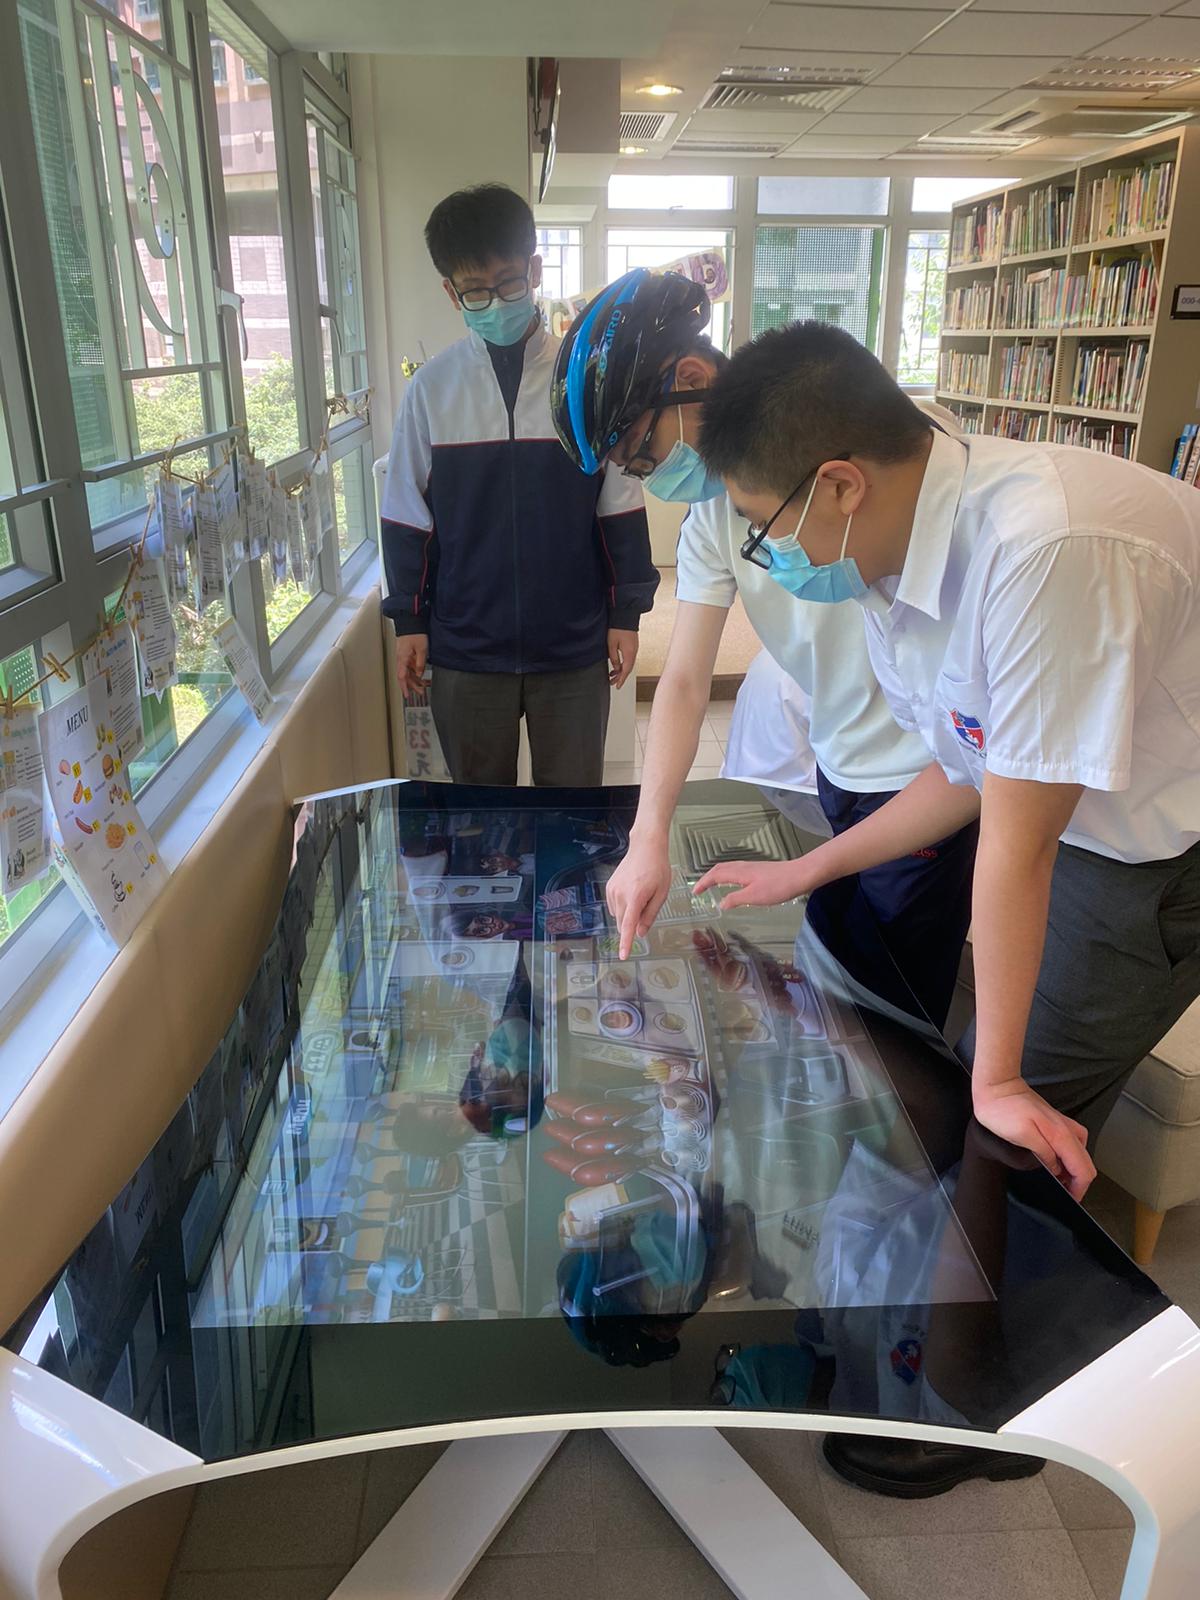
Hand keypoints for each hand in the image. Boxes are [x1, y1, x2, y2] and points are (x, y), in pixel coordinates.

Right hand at [395, 634, 427, 695]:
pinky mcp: (407, 654)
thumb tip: (420, 674)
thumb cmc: (415, 633)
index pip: (402, 677)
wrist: (411, 622)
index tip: (407, 696)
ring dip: (416, 680)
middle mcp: (401, 659)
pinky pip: (411, 666)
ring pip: (408, 672)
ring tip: (424, 686)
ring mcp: (404, 657)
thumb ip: (421, 663)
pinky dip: (416, 672)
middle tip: (421, 692)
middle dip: (413, 686)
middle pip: (405, 677)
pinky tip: (422, 676)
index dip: (404, 688)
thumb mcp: (422, 649)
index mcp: (402, 659)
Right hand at [606, 841, 672, 958]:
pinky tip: (632, 895)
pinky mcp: (609, 887)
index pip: (628, 926)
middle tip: (647, 909)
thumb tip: (641, 932)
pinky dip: (622, 908)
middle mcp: (620, 895)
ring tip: (641, 897)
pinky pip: (614, 907)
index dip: (626, 943)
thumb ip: (650, 915)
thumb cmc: (657, 868)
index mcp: (636, 898)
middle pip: (623, 924)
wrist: (645, 847)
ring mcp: (612, 891)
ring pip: (618, 916)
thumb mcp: (661, 893)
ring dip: (628, 916)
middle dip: (632, 926)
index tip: (623, 956)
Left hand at [607, 629, 638, 689]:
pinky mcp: (633, 646)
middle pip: (628, 669)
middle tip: (612, 682)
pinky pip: (629, 658)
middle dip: (620, 677)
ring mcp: (634, 649)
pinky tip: (617, 665)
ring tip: (612, 675)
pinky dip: (623, 664)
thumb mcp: (611, 644)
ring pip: (628, 664)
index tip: (617, 686)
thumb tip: (615, 668)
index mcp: (629, 653)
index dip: (621, 679)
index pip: (626, 671)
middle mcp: (634, 652)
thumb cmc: (617, 628)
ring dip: (621, 670)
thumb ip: (613, 658)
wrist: (625, 616)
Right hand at [692, 857, 815, 910]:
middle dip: (707, 878)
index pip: (715, 875)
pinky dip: (727, 876)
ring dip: (716, 876)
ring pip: (728, 868)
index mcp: (738, 872)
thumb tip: (721, 903)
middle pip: (719, 869)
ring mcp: (751, 867)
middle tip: (699, 889)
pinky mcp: (758, 870)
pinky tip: (732, 884)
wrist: (800, 875)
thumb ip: (735, 899)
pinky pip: (735, 870)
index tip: (695, 892)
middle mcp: (742, 866)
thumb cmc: (778, 886)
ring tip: (711, 886)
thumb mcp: (754, 897)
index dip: (703, 883)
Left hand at [972, 1079, 1094, 1200]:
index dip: (1079, 1188)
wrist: (997, 1086)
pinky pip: (1070, 1144)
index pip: (1083, 1168)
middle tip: (1066, 1193)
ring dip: (1074, 1169)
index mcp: (1060, 1134)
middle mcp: (1066, 1129)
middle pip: (1086, 1162)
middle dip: (1079, 1181)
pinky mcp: (1054, 1122)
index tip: (1071, 1198)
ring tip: (1061, 1181)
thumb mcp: (1021, 1136)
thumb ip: (1044, 1154)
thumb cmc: (1002, 1109)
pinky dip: (1068, 1157)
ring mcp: (1061, 1124)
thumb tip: (1058, 1169)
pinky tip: (1055, 1162)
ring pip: (1080, 1153)